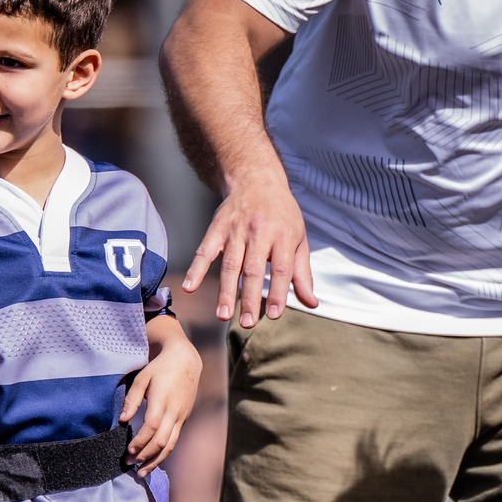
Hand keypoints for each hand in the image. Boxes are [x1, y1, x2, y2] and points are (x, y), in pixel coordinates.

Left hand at [122, 330, 202, 472]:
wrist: (186, 361)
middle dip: (145, 456)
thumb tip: (122, 420)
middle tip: (129, 464)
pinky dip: (162, 452)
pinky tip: (152, 459)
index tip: (128, 451)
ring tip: (142, 472)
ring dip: (155, 460)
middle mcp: (174, 412)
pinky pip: (174, 440)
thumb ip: (132, 399)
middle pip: (162, 441)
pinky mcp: (183, 419)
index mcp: (162, 401)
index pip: (152, 428)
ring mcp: (181, 417)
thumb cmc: (160, 368)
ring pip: (170, 445)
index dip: (140, 442)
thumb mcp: (142, 378)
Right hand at [180, 173, 317, 328]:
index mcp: (283, 235)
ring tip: (223, 315)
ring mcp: (236, 229)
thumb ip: (302, 273)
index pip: (281, 268)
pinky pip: (205, 250)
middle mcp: (259, 231)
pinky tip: (189, 287)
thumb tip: (311, 303)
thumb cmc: (282, 215)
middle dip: (250, 298)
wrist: (256, 179)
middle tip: (248, 323)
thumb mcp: (299, 239)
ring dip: (225, 291)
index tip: (273, 315)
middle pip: (253, 269)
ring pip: (230, 264)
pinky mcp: (217, 228)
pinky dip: (197, 269)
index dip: (277, 292)